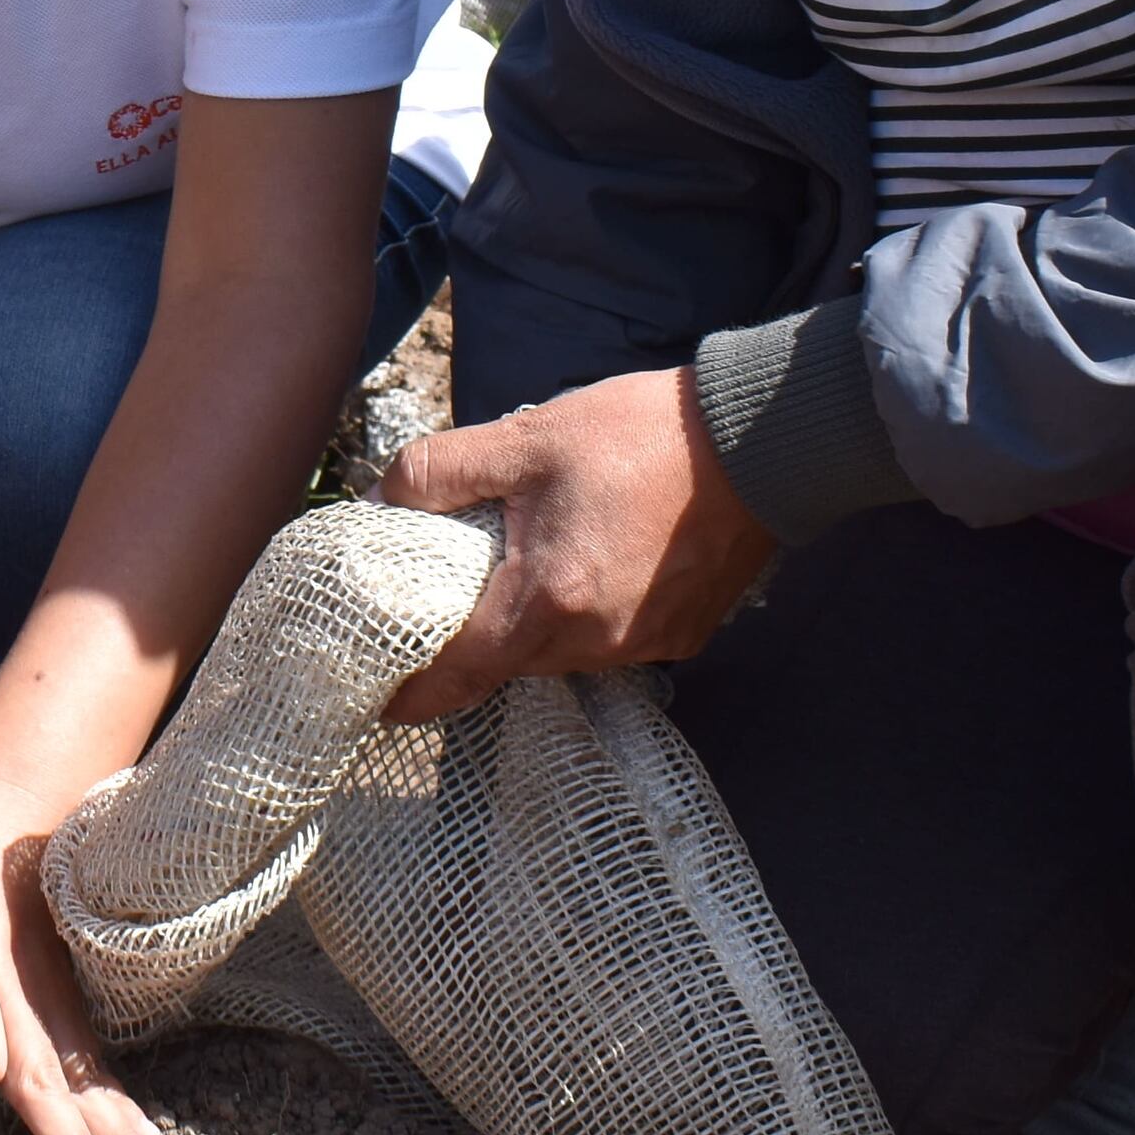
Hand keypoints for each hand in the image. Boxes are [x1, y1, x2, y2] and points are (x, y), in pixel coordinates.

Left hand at [375, 363, 781, 719]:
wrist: (758, 440)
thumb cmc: (640, 434)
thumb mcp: (524, 439)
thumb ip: (439, 471)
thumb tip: (380, 497)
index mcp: (549, 601)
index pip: (459, 676)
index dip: (412, 694)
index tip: (377, 700)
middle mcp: (597, 641)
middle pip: (506, 663)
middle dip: (469, 640)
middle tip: (440, 596)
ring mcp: (644, 645)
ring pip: (557, 654)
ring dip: (529, 623)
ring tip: (520, 563)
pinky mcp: (680, 635)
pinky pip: (609, 642)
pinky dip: (583, 616)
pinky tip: (586, 561)